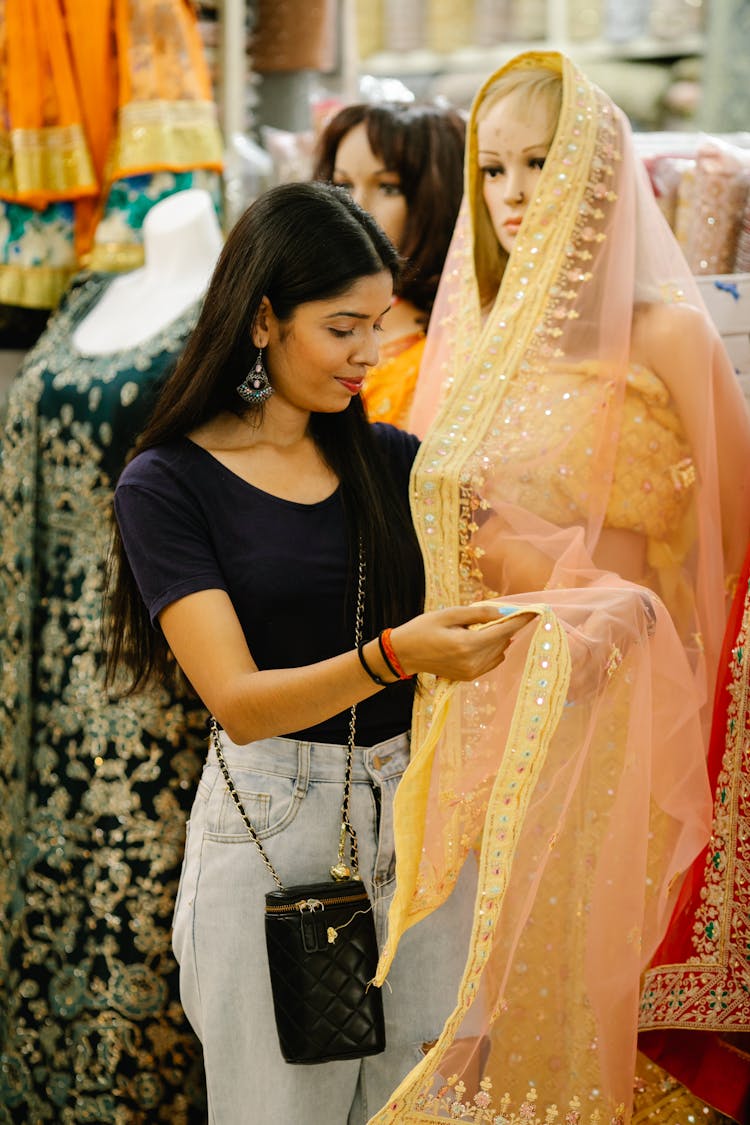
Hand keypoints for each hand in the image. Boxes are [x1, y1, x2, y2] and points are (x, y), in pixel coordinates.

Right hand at [390, 605, 535, 681]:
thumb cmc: (423, 629)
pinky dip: (493, 649)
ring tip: (482, 627)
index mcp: (467, 645)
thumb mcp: (449, 614)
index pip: (503, 631)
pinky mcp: (469, 678)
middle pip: (503, 642)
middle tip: (504, 613)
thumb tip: (504, 613)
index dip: (521, 620)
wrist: (404, 654)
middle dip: (508, 627)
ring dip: (499, 638)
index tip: (535, 611)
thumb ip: (478, 613)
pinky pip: (492, 661)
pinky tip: (480, 640)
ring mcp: (471, 673)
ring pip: (499, 652)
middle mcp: (472, 662)